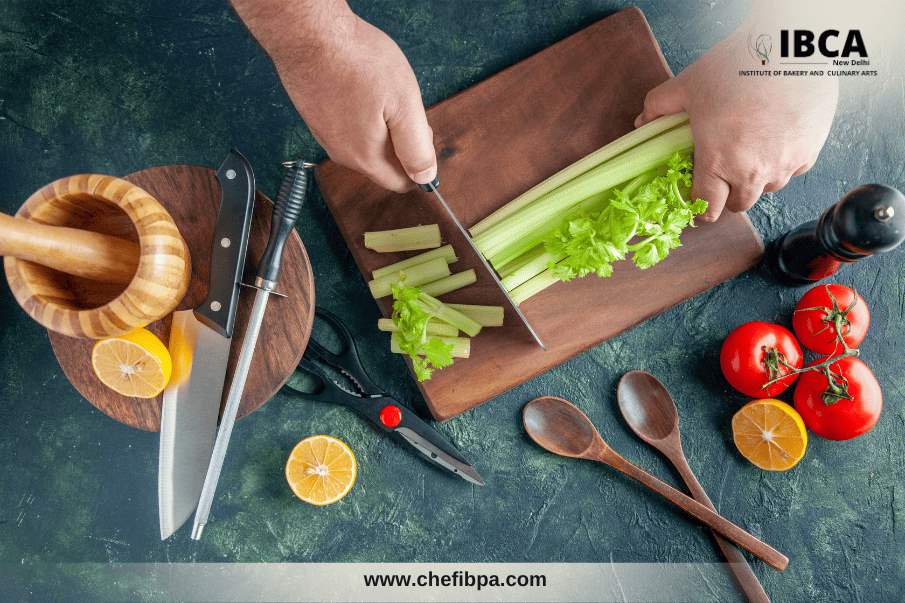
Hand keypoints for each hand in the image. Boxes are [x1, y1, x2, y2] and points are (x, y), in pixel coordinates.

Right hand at [235, 1, 435, 192]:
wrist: (308, 35)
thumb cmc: (358, 63)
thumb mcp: (404, 105)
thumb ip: (416, 147)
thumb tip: (425, 177)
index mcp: (366, 158)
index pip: (399, 182)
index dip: (418, 161)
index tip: (420, 130)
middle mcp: (342, 155)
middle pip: (382, 163)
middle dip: (399, 141)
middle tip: (401, 103)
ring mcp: (325, 137)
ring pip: (365, 144)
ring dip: (379, 126)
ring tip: (378, 93)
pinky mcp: (315, 118)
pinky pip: (347, 128)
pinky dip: (359, 114)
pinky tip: (359, 87)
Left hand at [635, 32, 837, 221]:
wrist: (788, 48)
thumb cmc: (735, 67)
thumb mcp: (687, 85)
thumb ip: (659, 107)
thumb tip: (643, 122)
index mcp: (718, 162)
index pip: (707, 209)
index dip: (699, 207)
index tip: (698, 197)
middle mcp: (753, 173)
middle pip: (738, 204)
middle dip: (727, 194)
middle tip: (721, 170)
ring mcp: (785, 165)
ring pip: (767, 188)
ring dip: (756, 177)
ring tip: (748, 147)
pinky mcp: (809, 153)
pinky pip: (792, 170)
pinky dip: (782, 161)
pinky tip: (773, 136)